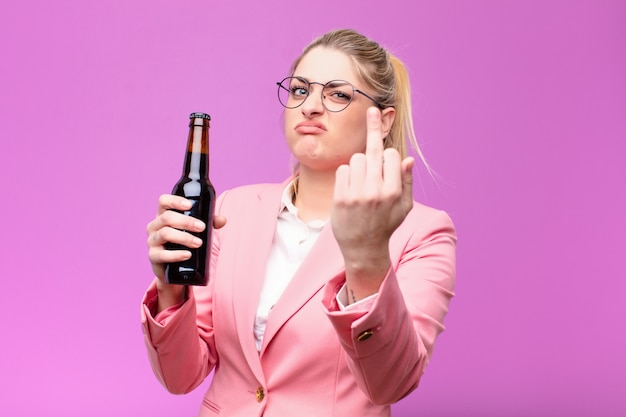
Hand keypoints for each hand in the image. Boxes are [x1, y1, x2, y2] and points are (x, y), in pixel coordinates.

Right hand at [146, 194, 225, 280]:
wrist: (173, 268)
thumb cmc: (182, 242)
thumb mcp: (195, 230)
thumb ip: (209, 223)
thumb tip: (223, 220)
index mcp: (163, 215)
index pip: (163, 201)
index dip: (174, 201)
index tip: (189, 205)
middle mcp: (154, 226)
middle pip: (166, 217)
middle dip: (186, 221)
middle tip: (202, 227)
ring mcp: (152, 241)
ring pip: (165, 234)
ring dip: (184, 237)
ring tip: (199, 243)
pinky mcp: (153, 257)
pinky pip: (162, 255)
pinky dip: (176, 255)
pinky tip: (187, 255)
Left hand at [332, 107, 413, 296]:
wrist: (363, 248)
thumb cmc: (385, 225)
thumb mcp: (403, 207)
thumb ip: (406, 182)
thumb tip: (409, 159)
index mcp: (394, 191)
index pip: (392, 156)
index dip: (389, 156)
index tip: (385, 149)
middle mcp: (376, 191)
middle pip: (373, 151)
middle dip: (373, 128)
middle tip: (373, 110)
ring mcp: (357, 194)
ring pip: (356, 159)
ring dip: (359, 164)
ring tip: (361, 181)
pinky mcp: (341, 197)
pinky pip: (342, 170)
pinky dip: (346, 174)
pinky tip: (350, 187)